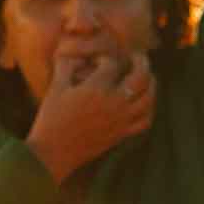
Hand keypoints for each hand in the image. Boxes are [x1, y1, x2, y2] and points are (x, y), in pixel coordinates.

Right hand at [26, 50, 156, 184]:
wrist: (54, 152)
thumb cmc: (51, 118)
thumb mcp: (56, 88)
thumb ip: (66, 66)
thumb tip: (72, 51)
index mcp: (96, 89)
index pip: (112, 63)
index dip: (106, 57)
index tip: (100, 59)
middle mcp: (114, 103)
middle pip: (141, 76)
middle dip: (142, 61)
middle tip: (139, 56)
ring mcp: (120, 120)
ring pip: (148, 98)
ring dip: (152, 84)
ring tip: (149, 76)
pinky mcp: (121, 134)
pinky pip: (145, 121)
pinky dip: (149, 109)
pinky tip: (146, 103)